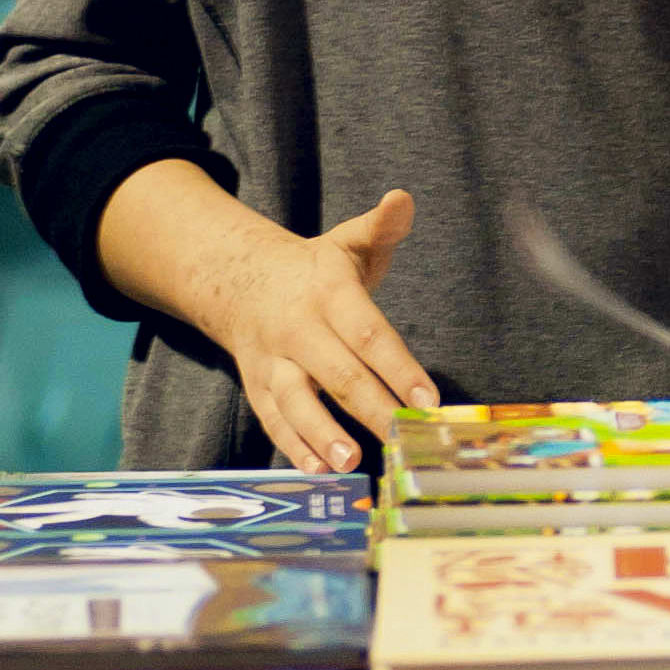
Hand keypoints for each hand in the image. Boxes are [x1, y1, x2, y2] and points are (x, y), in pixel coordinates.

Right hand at [173, 182, 436, 472]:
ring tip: (351, 459)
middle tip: (402, 436)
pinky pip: (273, 420)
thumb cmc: (316, 268)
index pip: (367, 332)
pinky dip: (292, 447)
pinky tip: (317, 470)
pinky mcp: (258, 386)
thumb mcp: (349, 241)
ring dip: (321, 433)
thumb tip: (402, 199)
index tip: (427, 397)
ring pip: (295, 401)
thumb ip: (382, 226)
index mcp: (327, 292)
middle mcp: (297, 329)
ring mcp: (273, 361)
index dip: (398, 366)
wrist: (241, 280)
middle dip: (371, 407)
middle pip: (337, 373)